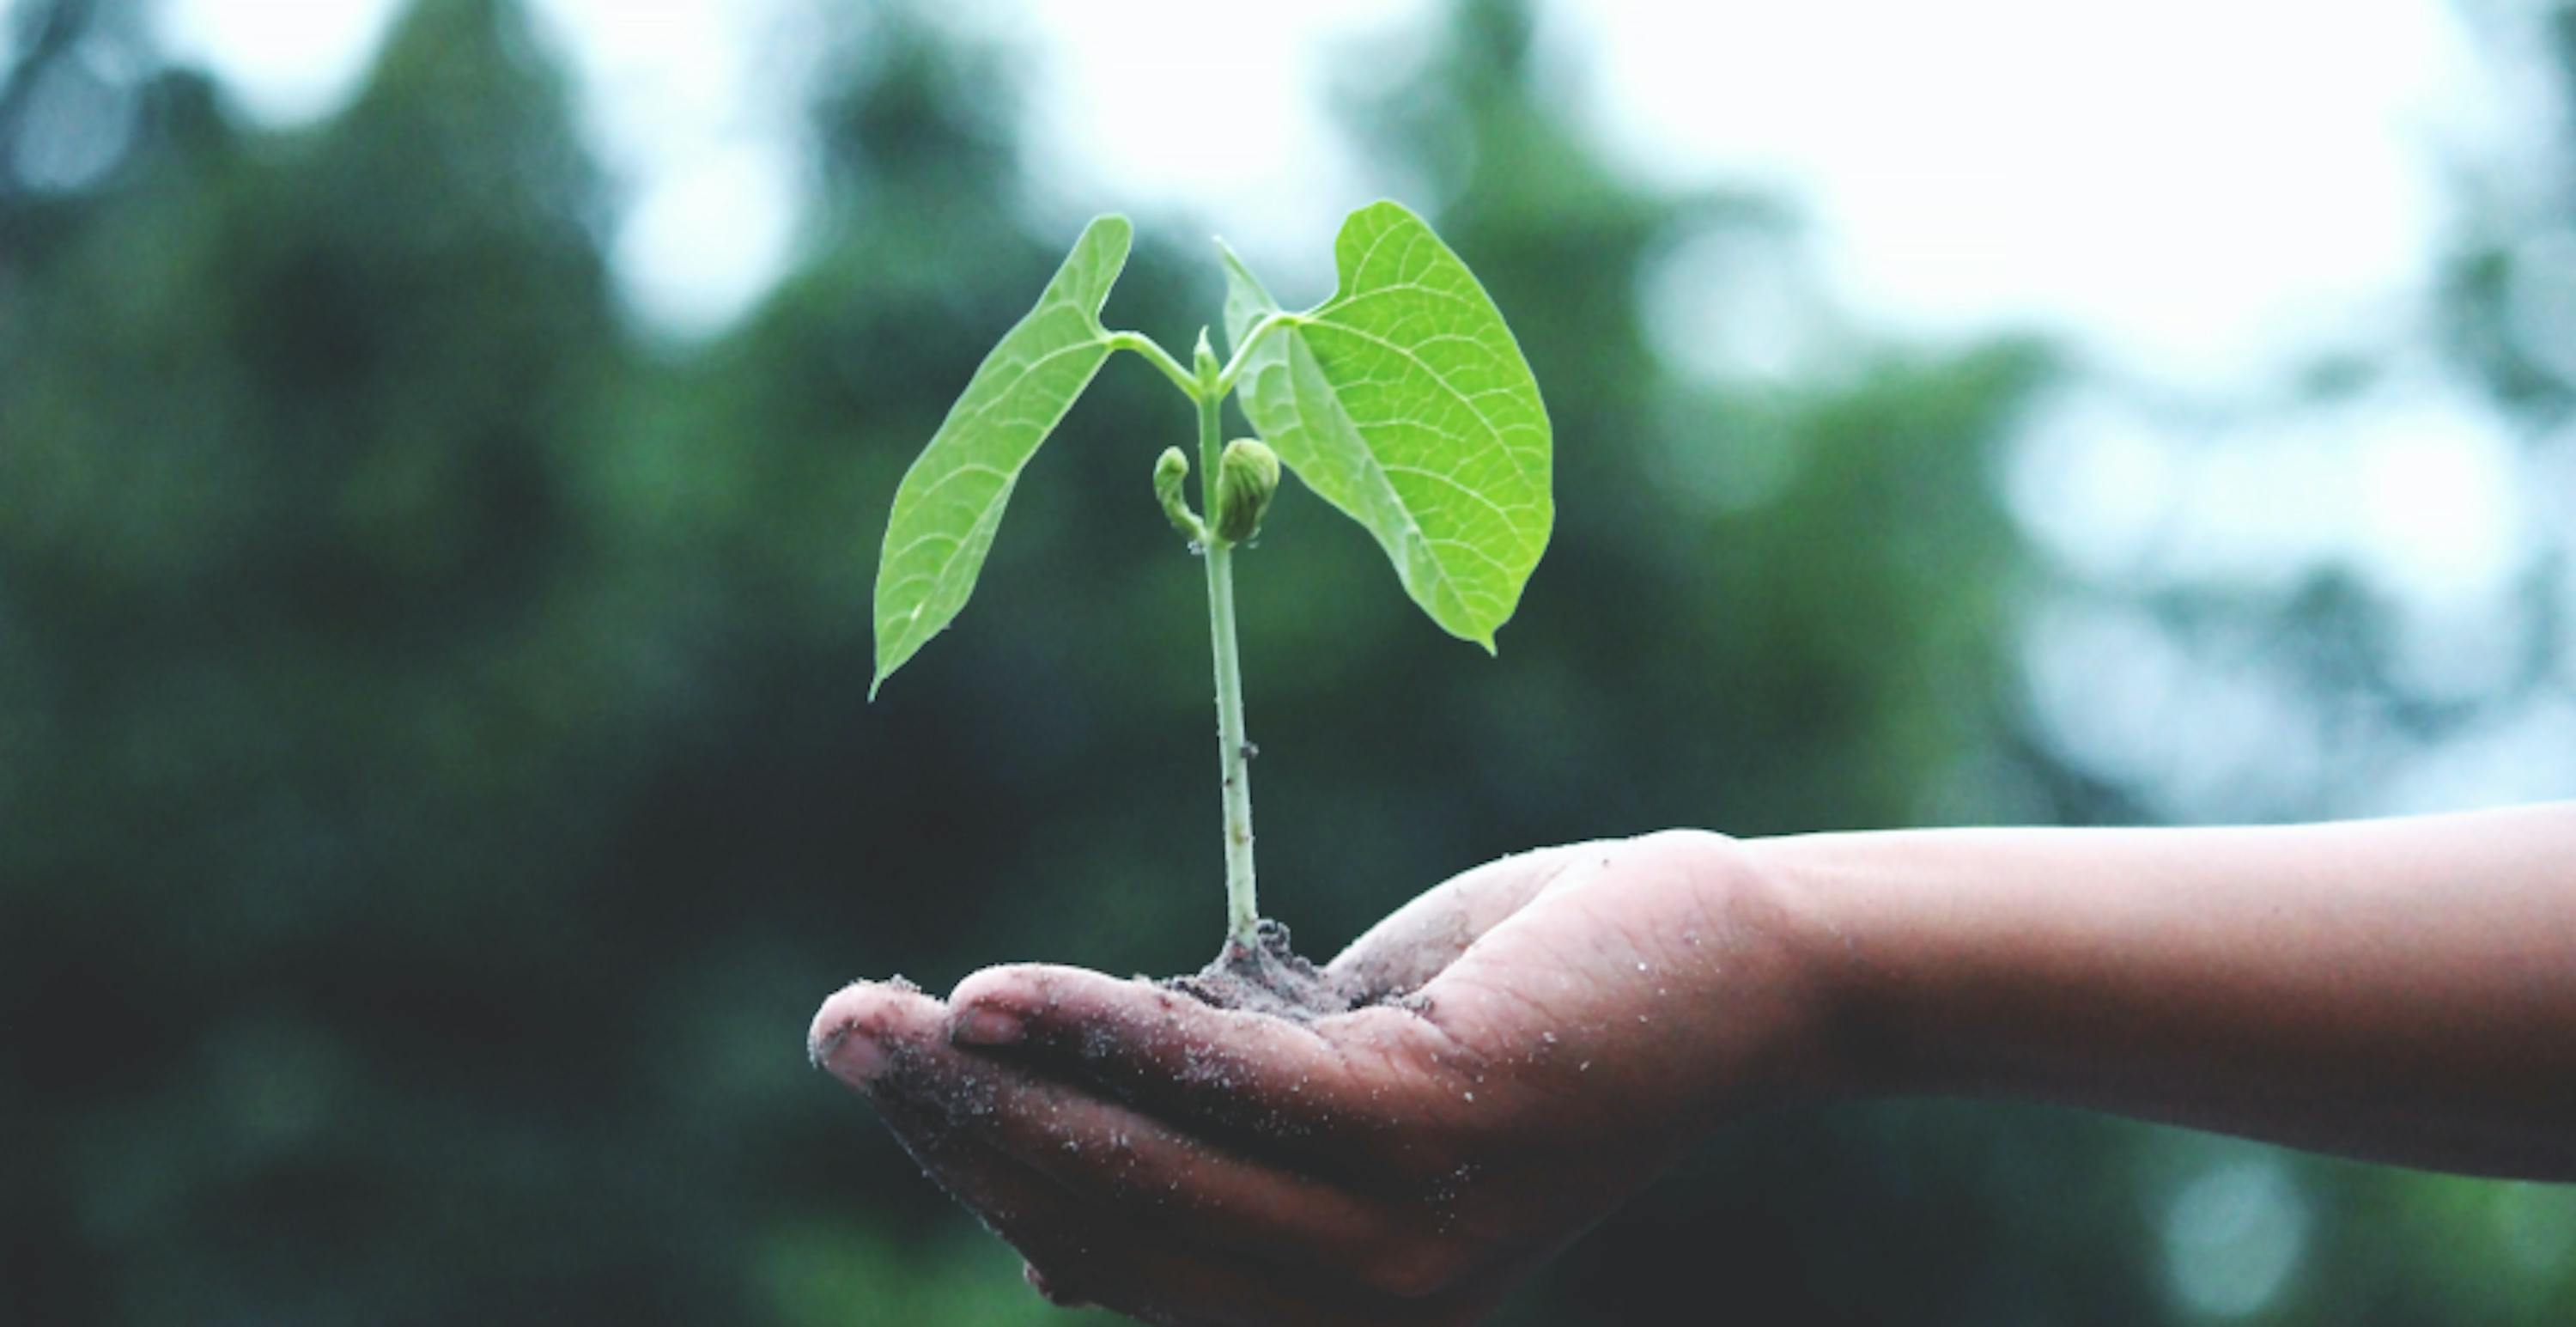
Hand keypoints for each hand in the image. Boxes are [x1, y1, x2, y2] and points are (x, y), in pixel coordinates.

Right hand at [808, 831, 1840, 1324]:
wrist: (1735, 966)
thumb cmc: (1534, 1002)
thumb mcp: (1347, 1069)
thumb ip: (1222, 1113)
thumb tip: (1054, 1110)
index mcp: (1326, 1304)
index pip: (1106, 1257)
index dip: (981, 1169)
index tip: (892, 1071)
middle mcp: (1357, 1307)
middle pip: (1101, 1223)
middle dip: (951, 1129)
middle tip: (837, 1029)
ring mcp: (1398, 1234)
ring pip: (1142, 1169)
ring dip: (990, 1086)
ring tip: (877, 1017)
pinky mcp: (1431, 1129)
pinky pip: (1226, 1088)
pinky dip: (1102, 1036)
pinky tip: (997, 994)